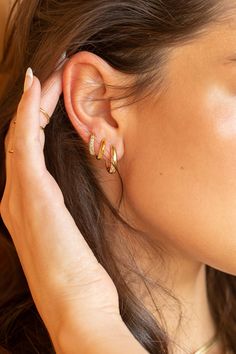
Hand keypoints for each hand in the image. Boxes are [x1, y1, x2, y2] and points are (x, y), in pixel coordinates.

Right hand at [0, 65, 146, 352]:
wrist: (75, 307)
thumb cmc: (79, 276)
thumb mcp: (70, 237)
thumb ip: (62, 212)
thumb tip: (67, 195)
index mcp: (25, 206)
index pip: (26, 152)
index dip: (35, 120)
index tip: (52, 95)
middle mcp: (14, 197)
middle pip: (20, 138)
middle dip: (34, 104)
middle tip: (52, 74)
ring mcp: (18, 195)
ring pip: (19, 134)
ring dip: (33, 101)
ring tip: (48, 73)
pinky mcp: (31, 194)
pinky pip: (24, 142)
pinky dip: (27, 113)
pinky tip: (36, 88)